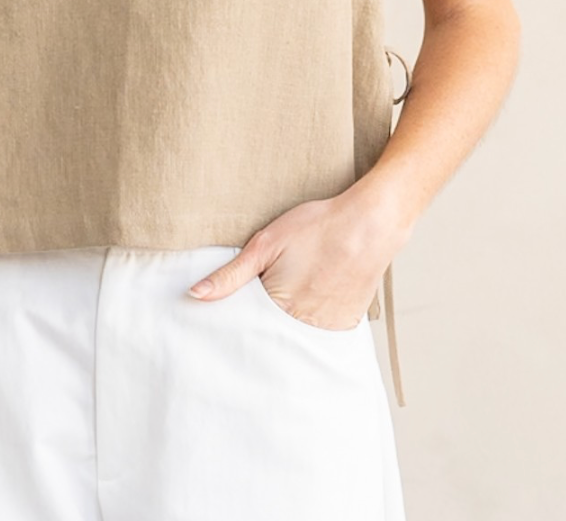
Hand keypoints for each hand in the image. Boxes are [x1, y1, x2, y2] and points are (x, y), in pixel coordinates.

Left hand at [188, 191, 412, 330]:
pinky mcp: (345, 326)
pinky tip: (310, 302)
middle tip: (266, 300)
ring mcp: (326, 330)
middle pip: (269, 339)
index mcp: (277, 309)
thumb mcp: (266, 244)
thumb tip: (195, 295)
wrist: (370, 225)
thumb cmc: (317, 228)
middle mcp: (302, 328)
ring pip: (293, 340)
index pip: (245, 330)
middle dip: (259, 329)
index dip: (235, 322)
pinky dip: (309, 327)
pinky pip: (319, 338)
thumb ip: (230, 275)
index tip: (228, 318)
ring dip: (285, 329)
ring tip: (291, 298)